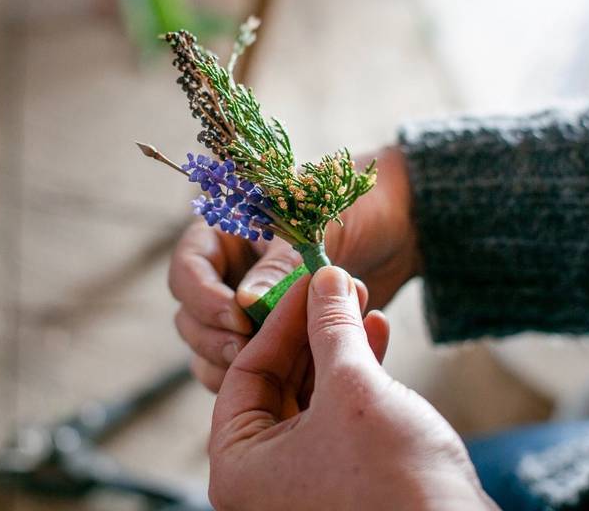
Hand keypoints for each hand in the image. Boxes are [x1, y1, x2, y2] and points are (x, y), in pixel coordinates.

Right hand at [169, 146, 419, 390]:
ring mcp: (248, 312)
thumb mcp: (314, 231)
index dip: (203, 297)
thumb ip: (278, 268)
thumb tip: (244, 306)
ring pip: (213, 351)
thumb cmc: (353, 210)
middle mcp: (228, 276)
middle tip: (249, 351)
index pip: (187, 270)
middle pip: (191, 318)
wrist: (400, 228)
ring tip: (278, 368)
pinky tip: (303, 378)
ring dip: (234, 364)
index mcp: (225, 236)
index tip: (238, 317)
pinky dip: (267, 378)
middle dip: (215, 338)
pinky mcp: (273, 341)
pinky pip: (250, 370)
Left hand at [209, 267, 493, 510]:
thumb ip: (331, 328)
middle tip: (337, 286)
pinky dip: (355, 377)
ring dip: (338, 347)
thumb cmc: (393, 479)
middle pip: (278, 381)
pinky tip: (377, 336)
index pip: (246, 371)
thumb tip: (324, 279)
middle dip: (312, 329)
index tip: (309, 278)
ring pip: (310, 395)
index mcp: (238, 466)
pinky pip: (335, 416)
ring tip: (362, 303)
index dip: (280, 318)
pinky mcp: (341, 480)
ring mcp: (301, 482)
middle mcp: (261, 479)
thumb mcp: (353, 388)